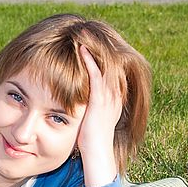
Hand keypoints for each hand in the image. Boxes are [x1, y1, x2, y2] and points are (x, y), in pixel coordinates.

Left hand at [76, 45, 120, 186]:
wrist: (96, 155)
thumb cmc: (89, 142)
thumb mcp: (88, 119)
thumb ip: (84, 108)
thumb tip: (73, 103)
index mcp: (113, 99)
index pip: (108, 70)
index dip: (99, 55)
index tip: (88, 43)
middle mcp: (114, 95)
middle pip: (108, 63)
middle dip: (98, 47)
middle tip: (87, 31)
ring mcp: (108, 98)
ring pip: (103, 65)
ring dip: (93, 49)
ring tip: (83, 34)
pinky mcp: (101, 101)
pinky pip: (96, 75)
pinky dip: (89, 61)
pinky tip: (81, 49)